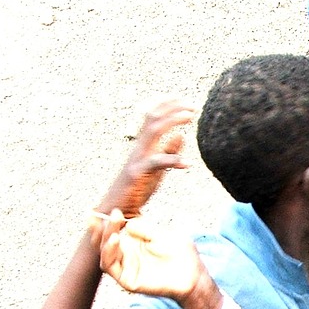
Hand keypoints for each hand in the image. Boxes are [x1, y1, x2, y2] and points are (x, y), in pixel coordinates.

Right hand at [92, 211, 204, 301]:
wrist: (193, 274)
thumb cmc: (181, 253)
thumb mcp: (162, 234)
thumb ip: (145, 229)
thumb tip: (127, 224)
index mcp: (135, 241)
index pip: (115, 230)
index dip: (110, 221)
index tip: (114, 210)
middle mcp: (128, 254)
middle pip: (106, 241)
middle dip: (104, 228)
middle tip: (112, 215)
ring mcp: (127, 267)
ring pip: (105, 254)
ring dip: (104, 239)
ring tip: (114, 230)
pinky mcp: (127, 280)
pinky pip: (110, 267)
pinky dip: (109, 253)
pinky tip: (115, 239)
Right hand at [96, 99, 196, 218]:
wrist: (117, 209)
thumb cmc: (137, 188)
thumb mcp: (157, 168)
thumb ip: (168, 151)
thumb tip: (182, 135)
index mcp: (144, 146)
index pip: (153, 118)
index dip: (167, 105)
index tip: (185, 100)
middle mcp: (139, 148)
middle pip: (153, 119)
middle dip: (172, 107)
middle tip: (192, 105)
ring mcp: (137, 159)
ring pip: (152, 132)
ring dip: (172, 121)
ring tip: (190, 116)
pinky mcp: (138, 174)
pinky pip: (156, 163)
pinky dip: (173, 161)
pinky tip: (187, 163)